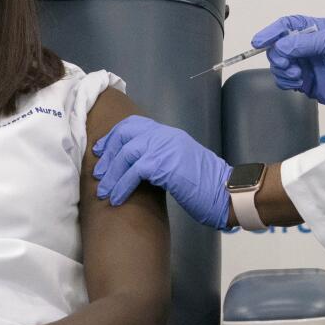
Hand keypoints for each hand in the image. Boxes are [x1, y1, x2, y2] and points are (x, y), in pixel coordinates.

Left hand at [93, 115, 231, 228]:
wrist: (226, 192)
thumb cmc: (207, 186)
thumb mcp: (180, 165)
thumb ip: (161, 159)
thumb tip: (139, 169)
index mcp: (169, 134)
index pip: (133, 125)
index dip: (113, 137)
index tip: (100, 151)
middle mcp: (165, 136)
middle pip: (125, 134)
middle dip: (107, 154)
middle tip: (98, 174)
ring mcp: (165, 148)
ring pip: (126, 154)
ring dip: (111, 175)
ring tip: (104, 192)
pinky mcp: (165, 165)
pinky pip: (134, 171)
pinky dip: (122, 185)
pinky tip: (117, 199)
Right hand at [253, 15, 324, 116]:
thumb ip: (309, 42)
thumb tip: (281, 46)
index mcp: (318, 30)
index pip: (287, 26)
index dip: (271, 32)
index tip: (258, 41)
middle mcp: (309, 46)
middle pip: (279, 46)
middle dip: (277, 54)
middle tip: (288, 64)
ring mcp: (308, 65)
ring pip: (280, 64)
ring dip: (282, 69)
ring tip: (297, 76)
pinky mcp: (308, 83)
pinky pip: (286, 80)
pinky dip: (285, 82)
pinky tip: (298, 83)